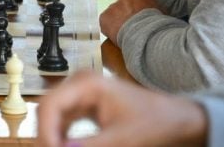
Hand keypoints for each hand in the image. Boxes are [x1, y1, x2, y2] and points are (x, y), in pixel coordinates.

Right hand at [35, 70, 206, 146]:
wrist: (178, 119)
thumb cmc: (157, 121)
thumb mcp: (122, 139)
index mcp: (87, 84)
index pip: (49, 106)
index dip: (45, 133)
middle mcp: (80, 84)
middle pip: (47, 110)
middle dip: (48, 135)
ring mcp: (81, 93)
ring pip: (53, 116)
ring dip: (54, 136)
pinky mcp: (85, 104)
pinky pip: (63, 120)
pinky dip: (63, 136)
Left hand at [99, 0, 163, 41]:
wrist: (145, 34)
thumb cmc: (157, 27)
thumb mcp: (162, 14)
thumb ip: (156, 10)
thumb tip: (159, 15)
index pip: (136, 1)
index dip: (137, 12)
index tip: (140, 21)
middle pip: (123, 6)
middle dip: (126, 15)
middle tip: (132, 28)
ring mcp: (113, 6)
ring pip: (114, 14)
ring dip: (117, 22)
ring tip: (125, 34)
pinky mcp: (104, 17)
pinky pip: (105, 23)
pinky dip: (109, 29)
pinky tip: (117, 36)